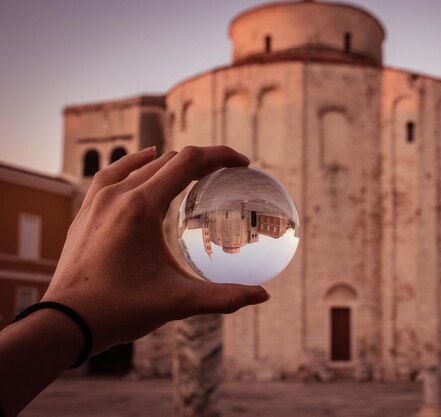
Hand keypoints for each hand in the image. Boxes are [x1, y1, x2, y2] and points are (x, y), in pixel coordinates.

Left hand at [43, 146, 269, 353]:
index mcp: (142, 207)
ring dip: (171, 162)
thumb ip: (224, 297)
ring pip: (140, 165)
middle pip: (168, 160)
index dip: (220, 156)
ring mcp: (98, 201)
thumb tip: (262, 295)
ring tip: (193, 168)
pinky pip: (114, 174)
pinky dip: (135, 164)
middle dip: (202, 160)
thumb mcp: (177, 302)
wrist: (64, 322)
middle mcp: (118, 195)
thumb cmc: (119, 310)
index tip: (242, 162)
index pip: (188, 162)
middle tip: (226, 171)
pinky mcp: (87, 212)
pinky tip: (143, 163)